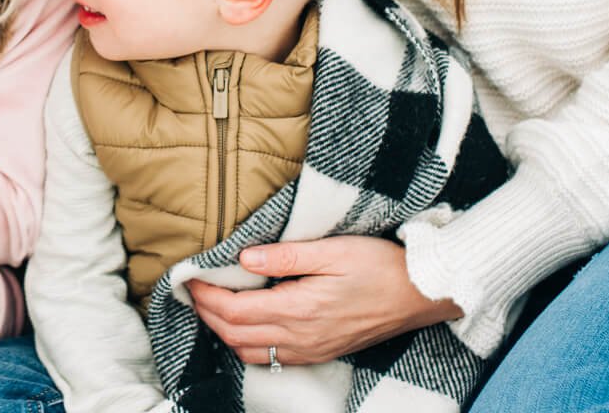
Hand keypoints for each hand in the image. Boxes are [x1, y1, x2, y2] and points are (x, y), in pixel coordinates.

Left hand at [185, 236, 462, 367]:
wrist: (420, 295)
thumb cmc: (379, 266)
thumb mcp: (332, 250)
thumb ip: (284, 255)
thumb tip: (243, 258)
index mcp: (299, 310)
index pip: (233, 311)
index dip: (204, 295)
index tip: (189, 276)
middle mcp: (300, 338)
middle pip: (234, 334)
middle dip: (205, 313)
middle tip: (191, 288)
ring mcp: (310, 350)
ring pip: (249, 352)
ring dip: (223, 330)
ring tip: (210, 304)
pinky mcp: (319, 352)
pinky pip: (271, 358)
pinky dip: (246, 344)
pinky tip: (244, 324)